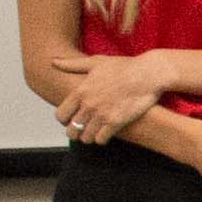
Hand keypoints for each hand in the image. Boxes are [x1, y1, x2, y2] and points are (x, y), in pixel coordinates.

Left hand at [54, 51, 173, 140]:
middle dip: (75, 132)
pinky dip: (102, 138)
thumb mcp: (95, 62)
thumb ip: (73, 65)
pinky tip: (106, 132)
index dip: (64, 120)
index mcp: (80, 91)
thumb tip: (54, 61)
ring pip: (85, 137)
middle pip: (71, 130)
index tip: (70, 119)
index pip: (60, 115)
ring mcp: (102, 115)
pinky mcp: (116, 122)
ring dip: (89, 136)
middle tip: (82, 129)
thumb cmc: (124, 66)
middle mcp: (88, 105)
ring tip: (95, 132)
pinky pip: (101, 139)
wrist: (148, 74)